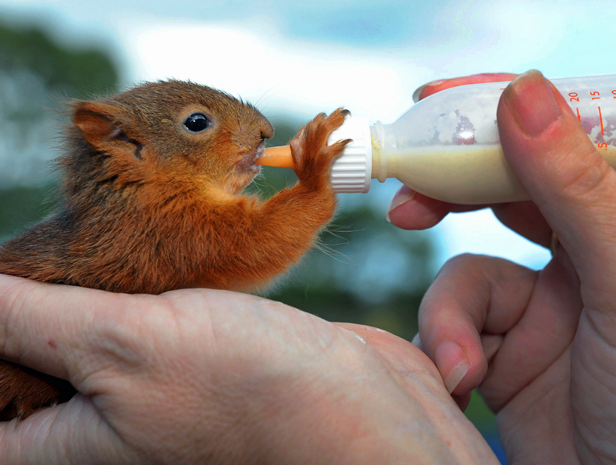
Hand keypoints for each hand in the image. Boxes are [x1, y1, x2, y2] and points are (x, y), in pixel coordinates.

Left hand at [0, 273, 496, 463]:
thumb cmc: (251, 389)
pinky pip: (112, 332)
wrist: (359, 408)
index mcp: (62, 445)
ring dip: (34, 312)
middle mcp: (92, 426)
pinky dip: (95, 299)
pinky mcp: (175, 360)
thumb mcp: (124, 346)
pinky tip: (96, 264)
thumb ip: (24, 324)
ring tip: (22, 261)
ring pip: (57, 355)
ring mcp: (136, 393)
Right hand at [392, 70, 615, 463]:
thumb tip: (524, 94)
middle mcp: (589, 255)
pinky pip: (455, 322)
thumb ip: (576, 188)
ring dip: (452, 312)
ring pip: (466, 269)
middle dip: (450, 194)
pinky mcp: (506, 349)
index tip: (436, 100)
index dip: (498, 113)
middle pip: (504, 193)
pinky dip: (448, 345)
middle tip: (405, 195)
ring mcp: (544, 305)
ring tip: (464, 361)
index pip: (562, 138)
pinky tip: (465, 380)